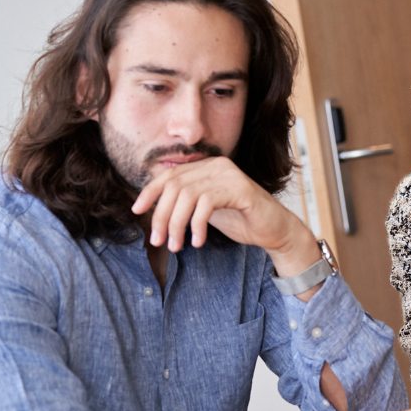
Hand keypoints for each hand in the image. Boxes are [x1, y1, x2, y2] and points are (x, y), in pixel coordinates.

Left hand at [131, 157, 314, 270]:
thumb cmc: (240, 220)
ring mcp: (229, 175)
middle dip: (161, 215)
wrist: (274, 230)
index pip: (169, 175)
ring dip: (176, 224)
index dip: (149, 192)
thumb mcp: (205, 209)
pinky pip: (206, 204)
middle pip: (174, 186)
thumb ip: (186, 202)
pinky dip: (197, 225)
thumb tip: (153, 205)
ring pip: (187, 196)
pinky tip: (199, 241)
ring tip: (176, 246)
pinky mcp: (240, 189)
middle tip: (158, 240)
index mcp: (207, 166)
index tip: (136, 211)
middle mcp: (217, 165)